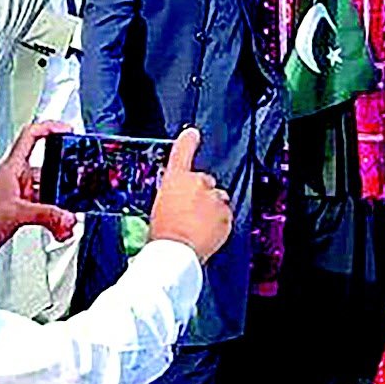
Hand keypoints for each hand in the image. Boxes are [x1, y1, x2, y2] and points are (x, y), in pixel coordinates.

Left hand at [0, 121, 76, 256]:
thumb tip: (69, 217)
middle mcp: (19, 178)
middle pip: (50, 168)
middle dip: (66, 181)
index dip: (50, 128)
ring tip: (67, 219)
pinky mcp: (23, 210)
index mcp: (13, 168)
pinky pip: (48, 210)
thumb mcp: (15, 213)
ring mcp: (22, 194)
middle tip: (78, 190)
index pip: (31, 136)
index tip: (68, 130)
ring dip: (62, 206)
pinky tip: (59, 229)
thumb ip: (46, 215)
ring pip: (51, 192)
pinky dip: (56, 219)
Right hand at [148, 128, 233, 261]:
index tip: (191, 133)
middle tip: (188, 214)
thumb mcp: (158, 207)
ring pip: (215, 200)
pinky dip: (217, 222)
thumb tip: (177, 199)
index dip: (188, 141)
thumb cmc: (161, 232)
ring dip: (209, 209)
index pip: (182, 152)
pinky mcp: (226, 213)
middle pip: (203, 183)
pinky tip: (204, 233)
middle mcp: (197, 183)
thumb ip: (171, 196)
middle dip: (199, 195)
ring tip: (195, 226)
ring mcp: (214, 197)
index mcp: (175, 179)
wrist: (176, 250)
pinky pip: (224, 215)